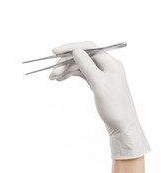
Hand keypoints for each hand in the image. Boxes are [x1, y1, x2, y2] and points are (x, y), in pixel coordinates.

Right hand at [49, 41, 149, 158]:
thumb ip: (88, 66)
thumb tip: (75, 50)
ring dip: (65, 69)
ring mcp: (101, 73)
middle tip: (52, 73)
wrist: (121, 125)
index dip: (71, 47)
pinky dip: (70, 75)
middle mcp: (106, 66)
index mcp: (110, 63)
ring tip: (52, 78)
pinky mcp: (96, 81)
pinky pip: (80, 73)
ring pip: (79, 65)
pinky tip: (60, 79)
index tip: (55, 52)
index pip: (88, 47)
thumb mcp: (99, 85)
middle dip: (65, 62)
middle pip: (82, 56)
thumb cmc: (114, 107)